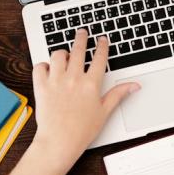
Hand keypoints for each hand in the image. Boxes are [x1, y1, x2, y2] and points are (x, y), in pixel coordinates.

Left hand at [31, 29, 139, 164]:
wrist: (59, 142)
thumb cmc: (81, 131)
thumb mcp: (104, 112)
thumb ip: (118, 94)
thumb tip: (134, 85)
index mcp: (91, 84)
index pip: (99, 58)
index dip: (102, 46)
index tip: (102, 39)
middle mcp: (73, 79)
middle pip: (78, 49)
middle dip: (81, 37)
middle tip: (82, 32)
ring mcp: (56, 81)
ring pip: (58, 55)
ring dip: (62, 52)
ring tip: (64, 54)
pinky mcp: (41, 86)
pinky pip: (39, 67)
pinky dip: (43, 65)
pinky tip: (47, 68)